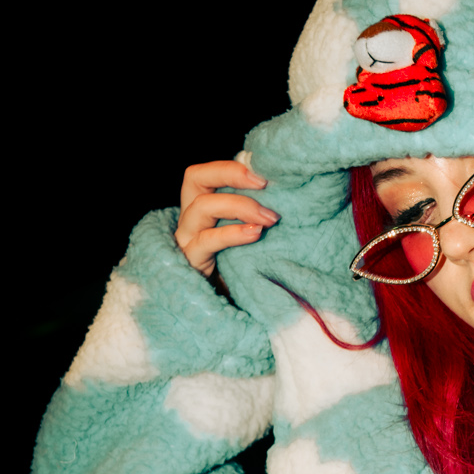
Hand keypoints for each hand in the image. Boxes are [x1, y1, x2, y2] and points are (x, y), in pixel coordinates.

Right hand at [174, 159, 278, 276]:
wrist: (227, 305)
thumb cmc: (242, 264)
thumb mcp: (247, 231)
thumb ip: (255, 211)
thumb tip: (286, 191)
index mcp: (201, 205)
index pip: (205, 173)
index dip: (230, 167)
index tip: (263, 175)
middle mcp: (189, 217)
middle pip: (194, 178)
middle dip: (230, 174)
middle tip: (264, 184)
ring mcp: (187, 238)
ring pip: (202, 206)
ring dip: (240, 206)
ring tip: (269, 218)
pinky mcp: (191, 261)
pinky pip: (207, 241)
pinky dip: (232, 233)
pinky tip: (255, 234)